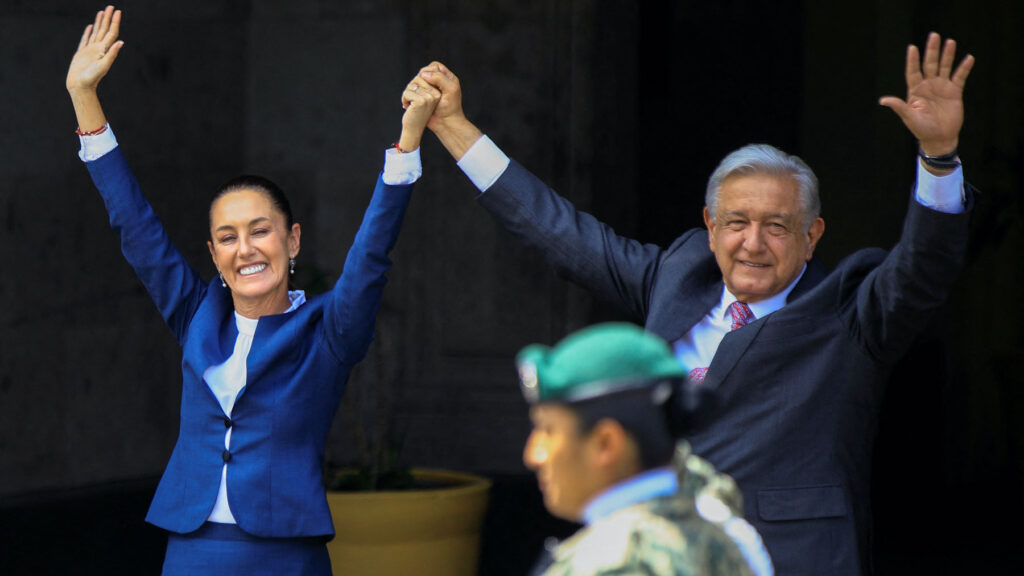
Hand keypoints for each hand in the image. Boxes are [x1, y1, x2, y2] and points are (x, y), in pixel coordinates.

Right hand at [66, 5, 123, 93]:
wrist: (80, 86)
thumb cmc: (92, 78)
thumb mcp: (103, 66)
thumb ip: (112, 54)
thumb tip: (121, 42)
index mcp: (104, 50)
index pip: (111, 33)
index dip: (115, 22)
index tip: (118, 11)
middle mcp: (99, 49)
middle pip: (104, 30)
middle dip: (108, 18)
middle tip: (111, 7)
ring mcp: (90, 50)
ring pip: (96, 32)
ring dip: (99, 22)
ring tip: (102, 12)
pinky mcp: (82, 53)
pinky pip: (86, 39)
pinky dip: (89, 32)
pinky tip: (91, 26)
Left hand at [396, 75, 440, 151]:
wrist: (414, 129)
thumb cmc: (416, 112)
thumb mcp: (423, 97)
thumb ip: (424, 85)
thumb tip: (423, 71)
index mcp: (437, 92)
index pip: (422, 77)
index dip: (415, 86)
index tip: (416, 97)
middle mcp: (435, 94)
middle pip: (416, 79)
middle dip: (410, 89)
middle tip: (412, 102)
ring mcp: (429, 98)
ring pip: (411, 86)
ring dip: (406, 95)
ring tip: (410, 105)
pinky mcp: (421, 101)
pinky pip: (407, 92)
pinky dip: (404, 99)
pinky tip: (408, 108)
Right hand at [409, 61, 481, 160]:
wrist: (446, 123)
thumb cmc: (451, 108)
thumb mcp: (450, 90)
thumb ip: (439, 78)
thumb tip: (423, 74)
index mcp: (446, 77)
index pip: (434, 66)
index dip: (430, 71)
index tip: (430, 81)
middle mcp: (436, 82)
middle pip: (423, 72)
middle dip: (421, 79)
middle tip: (422, 90)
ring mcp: (428, 90)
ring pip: (416, 81)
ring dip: (414, 87)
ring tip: (416, 96)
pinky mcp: (421, 97)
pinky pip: (411, 91)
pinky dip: (409, 95)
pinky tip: (409, 103)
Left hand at [879, 32, 974, 155]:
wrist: (939, 138)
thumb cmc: (921, 129)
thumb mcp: (909, 118)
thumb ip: (899, 107)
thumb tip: (883, 100)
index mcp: (915, 91)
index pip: (913, 71)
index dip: (912, 60)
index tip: (912, 48)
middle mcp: (928, 86)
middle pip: (929, 64)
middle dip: (932, 50)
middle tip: (934, 35)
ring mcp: (942, 87)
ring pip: (944, 67)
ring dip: (947, 55)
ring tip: (950, 42)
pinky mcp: (954, 92)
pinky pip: (959, 77)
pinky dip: (964, 68)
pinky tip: (968, 58)